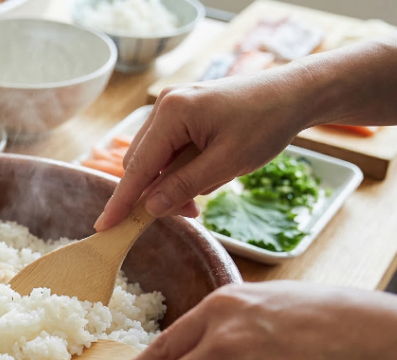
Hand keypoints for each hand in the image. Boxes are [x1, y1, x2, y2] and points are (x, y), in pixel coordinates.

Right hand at [94, 71, 316, 229]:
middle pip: (141, 163)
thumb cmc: (266, 123)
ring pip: (153, 159)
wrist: (293, 94)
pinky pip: (167, 149)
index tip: (103, 227)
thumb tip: (150, 208)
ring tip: (201, 197)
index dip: (121, 201)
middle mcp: (165, 105)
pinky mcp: (182, 112)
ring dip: (170, 184)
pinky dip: (179, 170)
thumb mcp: (227, 164)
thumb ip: (184, 186)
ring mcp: (172, 106)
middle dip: (157, 193)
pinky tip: (204, 177)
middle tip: (190, 213)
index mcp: (172, 112)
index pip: (137, 167)